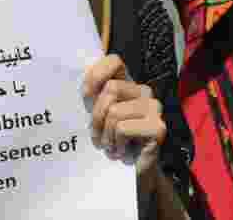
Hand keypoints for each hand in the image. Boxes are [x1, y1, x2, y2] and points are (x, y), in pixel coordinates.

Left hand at [84, 55, 165, 191]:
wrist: (131, 173)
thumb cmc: (111, 140)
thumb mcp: (97, 114)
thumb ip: (91, 94)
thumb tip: (74, 77)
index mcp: (128, 83)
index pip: (114, 60)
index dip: (96, 76)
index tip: (86, 98)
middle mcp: (144, 90)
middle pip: (110, 89)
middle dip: (96, 116)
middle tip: (97, 136)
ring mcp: (154, 107)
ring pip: (114, 112)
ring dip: (106, 135)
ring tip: (110, 146)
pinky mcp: (158, 127)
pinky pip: (122, 128)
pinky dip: (116, 143)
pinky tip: (121, 151)